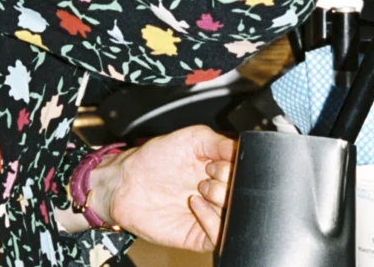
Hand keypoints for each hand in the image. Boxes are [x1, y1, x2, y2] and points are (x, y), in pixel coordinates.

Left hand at [98, 125, 234, 251]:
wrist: (126, 183)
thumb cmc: (154, 159)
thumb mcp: (190, 138)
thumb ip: (219, 142)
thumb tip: (243, 148)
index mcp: (221, 170)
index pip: (247, 172)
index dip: (236, 166)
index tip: (217, 161)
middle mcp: (219, 193)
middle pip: (245, 193)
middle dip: (228, 181)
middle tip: (206, 175)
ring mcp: (211, 215)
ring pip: (237, 215)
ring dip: (221, 199)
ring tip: (200, 188)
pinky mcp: (200, 235)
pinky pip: (220, 235)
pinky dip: (213, 220)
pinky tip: (195, 204)